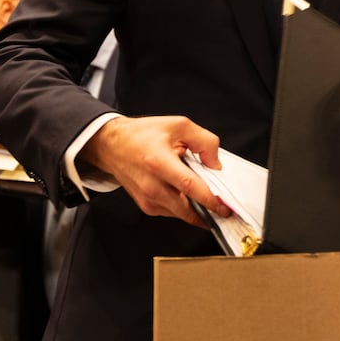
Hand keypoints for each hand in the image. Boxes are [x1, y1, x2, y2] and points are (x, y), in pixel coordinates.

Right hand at [79, 115, 230, 227]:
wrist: (113, 146)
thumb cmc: (143, 135)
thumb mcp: (178, 125)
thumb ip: (204, 141)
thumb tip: (216, 165)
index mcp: (159, 162)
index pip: (189, 186)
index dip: (211, 199)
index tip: (226, 206)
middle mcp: (151, 185)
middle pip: (188, 209)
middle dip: (210, 212)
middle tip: (225, 209)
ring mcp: (148, 199)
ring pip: (182, 214)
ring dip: (198, 210)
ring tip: (204, 196)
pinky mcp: (147, 207)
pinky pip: (173, 212)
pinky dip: (185, 207)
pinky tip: (186, 193)